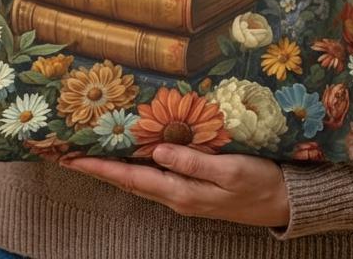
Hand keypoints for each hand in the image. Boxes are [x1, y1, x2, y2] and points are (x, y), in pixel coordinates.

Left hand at [58, 145, 290, 228]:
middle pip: (129, 180)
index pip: (132, 178)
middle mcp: (177, 195)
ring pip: (140, 179)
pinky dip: (136, 166)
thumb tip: (157, 151)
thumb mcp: (229, 170)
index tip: (73, 159)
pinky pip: (156, 176)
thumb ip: (193, 161)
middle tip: (68, 154)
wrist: (285, 202)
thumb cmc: (260, 182)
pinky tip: (131, 155)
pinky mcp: (194, 188)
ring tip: (90, 153)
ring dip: (114, 168)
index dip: (101, 168)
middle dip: (98, 168)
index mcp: (182, 192)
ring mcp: (185, 193)